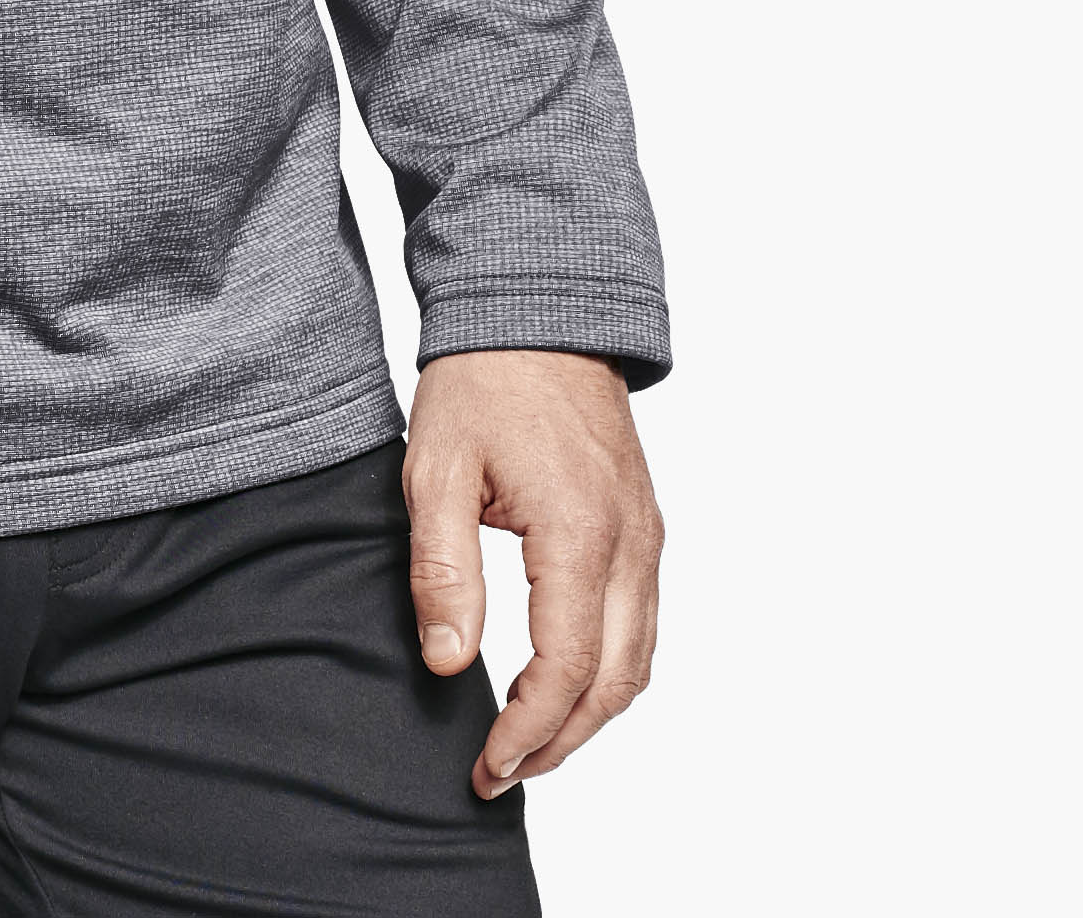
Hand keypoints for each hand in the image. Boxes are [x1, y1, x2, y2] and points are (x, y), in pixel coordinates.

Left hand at [404, 350, 661, 800]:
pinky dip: (607, 671)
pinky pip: (641, 624)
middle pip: (614, 682)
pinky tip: (560, 683)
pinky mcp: (644, 528)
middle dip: (561, 741)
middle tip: (502, 771)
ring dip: (588, 714)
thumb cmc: (482, 382)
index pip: (566, 668)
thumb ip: (443, 569)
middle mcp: (631, 543)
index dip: (528, 730)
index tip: (488, 765)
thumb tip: (448, 663)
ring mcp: (646, 536)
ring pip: (638, 661)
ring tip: (526, 742)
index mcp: (579, 531)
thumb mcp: (436, 469)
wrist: (539, 311)